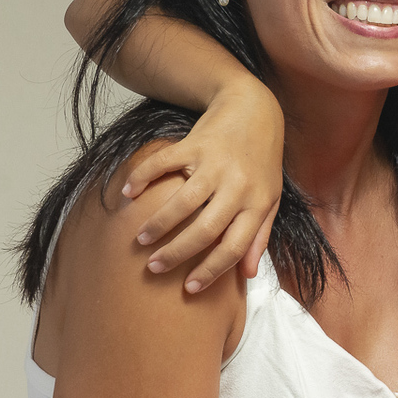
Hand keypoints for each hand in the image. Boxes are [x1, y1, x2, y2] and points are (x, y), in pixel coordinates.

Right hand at [122, 81, 283, 291]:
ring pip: (183, 201)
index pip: (235, 246)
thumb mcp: (270, 198)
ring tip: (140, 239)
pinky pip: (163, 164)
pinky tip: (127, 194)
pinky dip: (142, 179)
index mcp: (257, 203)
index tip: (189, 288)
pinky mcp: (195, 144)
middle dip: (177, 252)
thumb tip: (247, 275)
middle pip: (206, 229)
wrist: (255, 109)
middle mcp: (238, 186)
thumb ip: (259, 235)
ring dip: (158, 223)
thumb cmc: (261, 161)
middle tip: (154, 267)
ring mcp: (216, 164)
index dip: (213, 270)